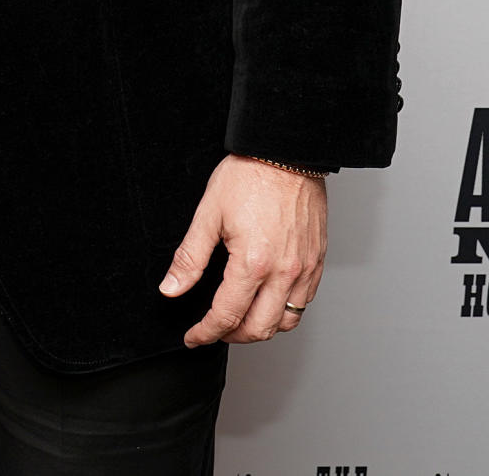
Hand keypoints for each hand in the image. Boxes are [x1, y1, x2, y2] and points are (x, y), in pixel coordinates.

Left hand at [160, 154, 326, 345]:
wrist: (286, 152)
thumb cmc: (249, 175)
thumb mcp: (208, 213)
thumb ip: (190, 258)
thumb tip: (171, 289)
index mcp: (253, 263)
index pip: (227, 316)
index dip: (206, 332)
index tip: (193, 337)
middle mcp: (284, 272)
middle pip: (259, 329)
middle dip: (232, 337)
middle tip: (213, 330)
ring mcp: (304, 269)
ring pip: (286, 322)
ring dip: (261, 328)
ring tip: (240, 320)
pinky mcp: (317, 261)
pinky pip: (304, 302)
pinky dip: (284, 312)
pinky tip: (268, 301)